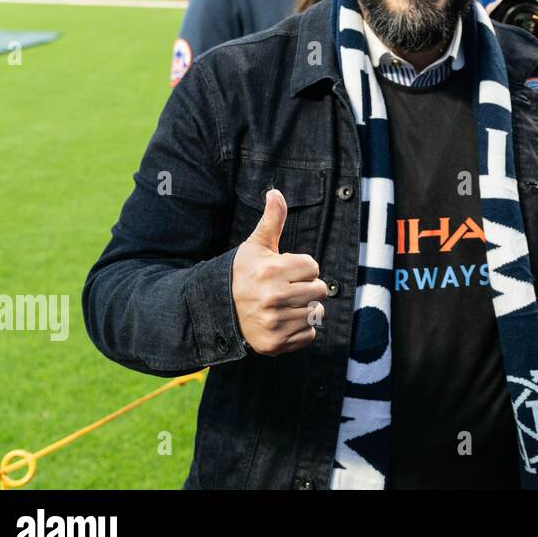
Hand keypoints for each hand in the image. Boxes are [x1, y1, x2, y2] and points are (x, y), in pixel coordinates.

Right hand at [231, 189, 327, 355]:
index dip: (302, 267)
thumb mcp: (255, 246)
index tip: (285, 271)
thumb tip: (275, 192)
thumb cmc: (242, 274)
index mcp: (270, 271)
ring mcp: (274, 323)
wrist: (217, 310)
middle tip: (287, 288)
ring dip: (305, 308)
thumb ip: (272, 220)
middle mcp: (273, 298)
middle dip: (307, 287)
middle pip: (320, 290)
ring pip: (316, 313)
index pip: (313, 266)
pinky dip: (300, 330)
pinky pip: (309, 335)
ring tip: (285, 305)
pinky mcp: (275, 344)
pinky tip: (283, 321)